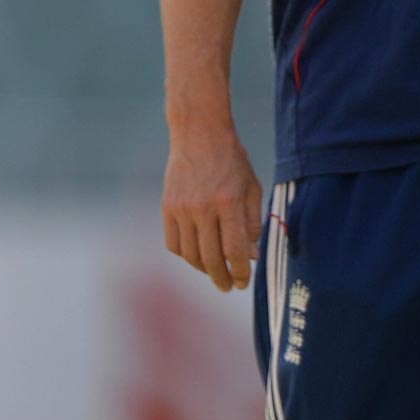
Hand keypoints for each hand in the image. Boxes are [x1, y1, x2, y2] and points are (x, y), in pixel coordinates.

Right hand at [163, 125, 264, 290]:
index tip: (243, 282)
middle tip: (228, 287)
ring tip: (214, 272)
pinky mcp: (167, 206)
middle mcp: (202, 207)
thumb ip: (252, 224)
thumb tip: (249, 256)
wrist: (198, 133)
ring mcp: (181, 207)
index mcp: (228, 203)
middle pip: (210, 258)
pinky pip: (173, 242)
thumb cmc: (231, 160)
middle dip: (222, 278)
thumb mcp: (251, 189)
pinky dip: (184, 254)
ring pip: (190, 254)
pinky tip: (196, 254)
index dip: (240, 272)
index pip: (234, 250)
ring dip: (203, 269)